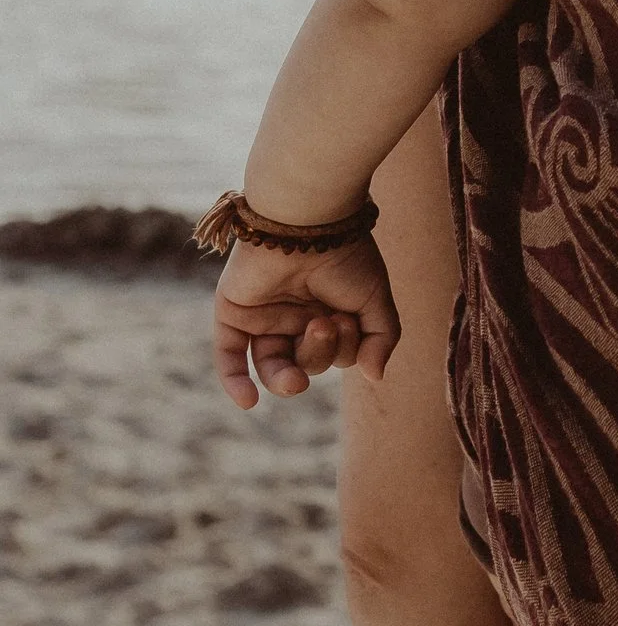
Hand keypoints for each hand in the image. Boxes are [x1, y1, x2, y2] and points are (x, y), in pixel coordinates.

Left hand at [212, 237, 399, 409]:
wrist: (308, 222)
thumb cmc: (346, 255)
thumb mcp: (375, 299)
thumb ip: (381, 337)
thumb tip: (375, 376)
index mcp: (329, 313)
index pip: (335, 354)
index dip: (343, 348)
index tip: (346, 319)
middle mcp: (295, 317)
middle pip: (306, 362)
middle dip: (318, 353)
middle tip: (323, 322)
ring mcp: (263, 316)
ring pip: (272, 365)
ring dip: (284, 379)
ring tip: (295, 381)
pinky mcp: (234, 312)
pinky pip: (229, 355)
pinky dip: (236, 381)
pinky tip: (248, 402)